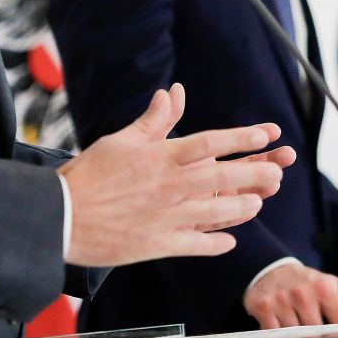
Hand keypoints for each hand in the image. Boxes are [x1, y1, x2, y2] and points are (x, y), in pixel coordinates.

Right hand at [60, 84, 295, 267]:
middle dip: (253, 173)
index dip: (239, 139)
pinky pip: (194, 244)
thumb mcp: (121, 141)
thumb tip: (173, 93)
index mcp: (160, 157)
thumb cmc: (88, 175)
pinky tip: (230, 242)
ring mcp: (164, 216)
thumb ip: (153, 121)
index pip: (208, 143)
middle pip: (220, 177)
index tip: (265, 134)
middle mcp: (167, 185)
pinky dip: (214, 243)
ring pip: (214, 211)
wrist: (60, 216)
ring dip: (240, 208)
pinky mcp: (156, 244)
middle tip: (278, 171)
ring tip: (258, 203)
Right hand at [243, 262, 337, 328]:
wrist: (272, 270)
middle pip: (317, 334)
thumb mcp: (334, 284)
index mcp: (325, 288)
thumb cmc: (308, 282)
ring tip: (297, 328)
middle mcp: (304, 293)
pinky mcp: (263, 307)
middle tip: (315, 333)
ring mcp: (282, 300)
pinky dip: (278, 337)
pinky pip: (274, 335)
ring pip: (296, 337)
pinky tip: (281, 328)